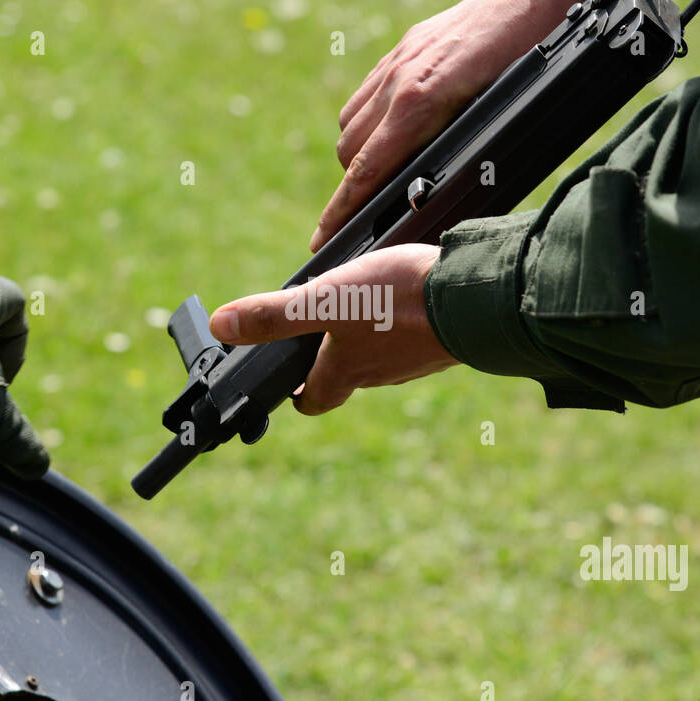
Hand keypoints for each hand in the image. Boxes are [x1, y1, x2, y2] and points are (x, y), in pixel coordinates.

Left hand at [207, 244, 456, 414]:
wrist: (477, 300)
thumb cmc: (399, 303)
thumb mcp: (325, 301)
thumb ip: (275, 316)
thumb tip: (222, 325)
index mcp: (345, 371)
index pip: (312, 400)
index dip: (295, 395)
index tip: (286, 386)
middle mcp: (379, 375)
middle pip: (346, 377)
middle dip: (329, 361)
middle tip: (319, 337)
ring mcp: (415, 362)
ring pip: (381, 358)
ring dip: (368, 341)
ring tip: (361, 310)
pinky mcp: (442, 344)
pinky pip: (414, 341)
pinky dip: (403, 327)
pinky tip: (406, 303)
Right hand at [311, 0, 582, 251]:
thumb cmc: (535, 64)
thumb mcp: (501, 119)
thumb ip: (458, 153)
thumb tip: (431, 195)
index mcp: (420, 102)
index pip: (365, 170)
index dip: (341, 212)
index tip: (322, 241)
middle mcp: (399, 80)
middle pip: (349, 151)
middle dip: (351, 188)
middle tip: (364, 217)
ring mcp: (399, 60)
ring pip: (350, 122)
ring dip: (358, 154)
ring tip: (381, 176)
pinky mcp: (406, 45)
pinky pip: (366, 92)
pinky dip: (367, 120)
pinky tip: (390, 132)